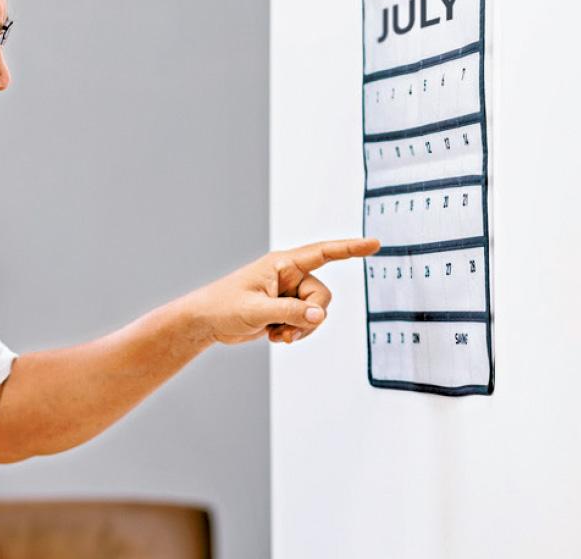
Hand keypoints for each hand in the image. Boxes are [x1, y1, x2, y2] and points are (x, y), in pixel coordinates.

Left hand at [176, 237, 380, 345]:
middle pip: (322, 296)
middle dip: (310, 317)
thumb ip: (289, 312)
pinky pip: (306, 322)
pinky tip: (275, 336)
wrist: (206, 322)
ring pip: (316, 313)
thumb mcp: (256, 310)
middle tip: (286, 330)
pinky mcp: (285, 309)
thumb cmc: (223, 306)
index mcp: (282, 264)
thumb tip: (319, 316)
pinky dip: (295, 332)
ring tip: (277, 334)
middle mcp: (288, 276)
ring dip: (301, 328)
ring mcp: (287, 293)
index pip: (323, 253)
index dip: (350, 249)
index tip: (375, 244)